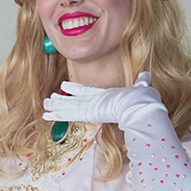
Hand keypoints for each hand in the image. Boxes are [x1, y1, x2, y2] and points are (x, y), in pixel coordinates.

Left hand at [42, 72, 165, 127]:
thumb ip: (141, 83)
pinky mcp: (88, 112)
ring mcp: (91, 105)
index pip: (86, 91)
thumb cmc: (142, 99)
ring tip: (44, 105)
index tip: (65, 86)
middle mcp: (95, 99)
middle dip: (61, 100)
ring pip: (68, 106)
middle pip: (74, 99)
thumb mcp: (142, 89)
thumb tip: (146, 76)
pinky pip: (68, 115)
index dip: (74, 89)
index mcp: (105, 95)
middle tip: (49, 98)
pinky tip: (47, 114)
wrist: (139, 104)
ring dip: (55, 106)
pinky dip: (57, 114)